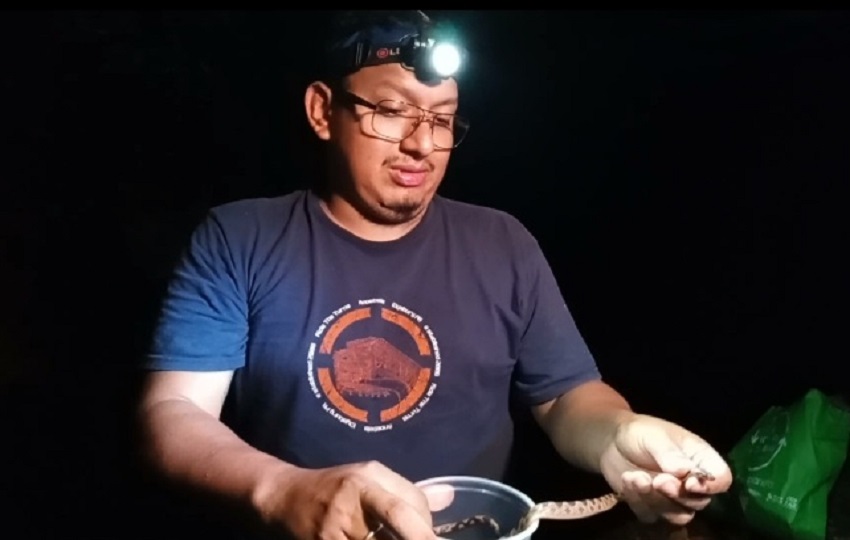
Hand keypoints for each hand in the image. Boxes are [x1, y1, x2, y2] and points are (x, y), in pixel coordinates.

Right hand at [260, 460, 435, 539]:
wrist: (284, 497)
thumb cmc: (335, 488)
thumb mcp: (370, 478)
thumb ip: (409, 491)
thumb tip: (449, 496)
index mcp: (367, 478)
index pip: (407, 504)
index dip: (425, 528)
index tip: (435, 539)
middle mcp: (352, 499)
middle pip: (396, 522)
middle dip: (418, 536)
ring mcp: (335, 527)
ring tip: (387, 537)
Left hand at [599, 414, 732, 525]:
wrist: (612, 440)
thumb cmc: (640, 432)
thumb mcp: (655, 436)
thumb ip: (670, 454)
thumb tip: (685, 471)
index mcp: (700, 459)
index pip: (722, 479)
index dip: (711, 486)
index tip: (690, 483)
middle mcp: (692, 482)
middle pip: (700, 502)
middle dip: (677, 494)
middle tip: (658, 480)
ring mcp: (673, 498)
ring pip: (677, 515)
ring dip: (655, 500)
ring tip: (635, 477)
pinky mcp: (652, 507)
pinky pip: (651, 516)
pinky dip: (638, 501)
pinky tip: (627, 480)